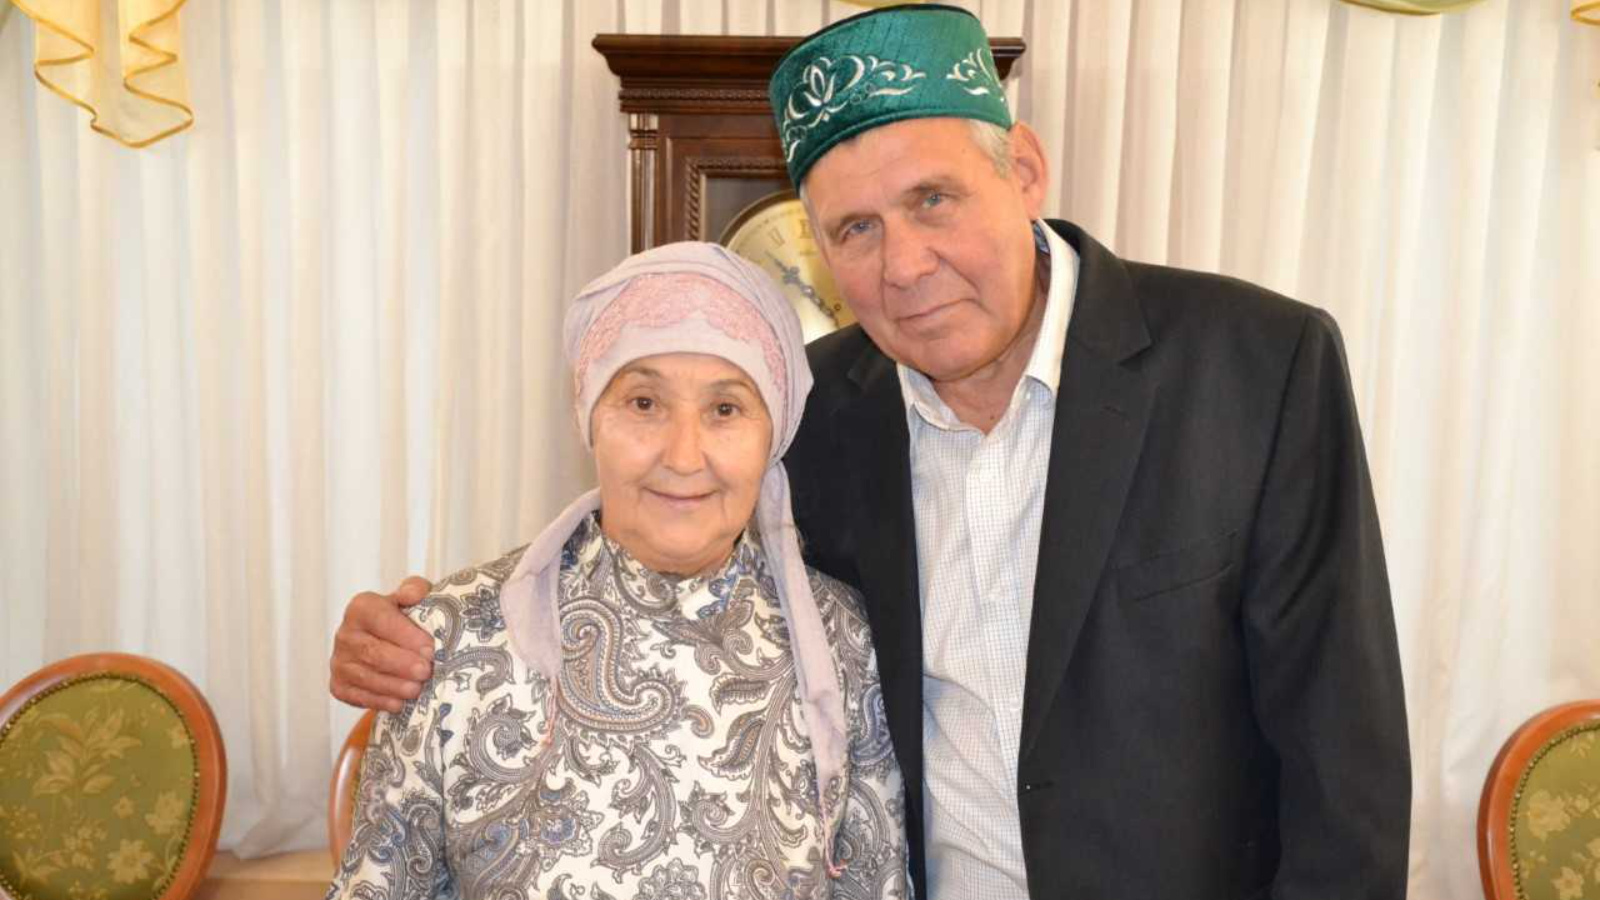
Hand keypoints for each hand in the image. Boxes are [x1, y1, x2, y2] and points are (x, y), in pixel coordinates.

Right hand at [330, 576, 434, 712]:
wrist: (389, 642)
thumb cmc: (405, 618)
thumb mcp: (413, 596)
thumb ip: (415, 589)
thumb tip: (413, 595)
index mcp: (361, 607)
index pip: (381, 620)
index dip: (406, 635)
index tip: (429, 648)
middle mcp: (345, 634)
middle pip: (372, 652)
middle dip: (401, 663)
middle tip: (426, 671)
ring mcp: (339, 661)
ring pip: (365, 676)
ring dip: (393, 685)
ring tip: (416, 689)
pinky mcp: (339, 685)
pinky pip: (358, 696)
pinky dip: (380, 701)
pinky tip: (399, 703)